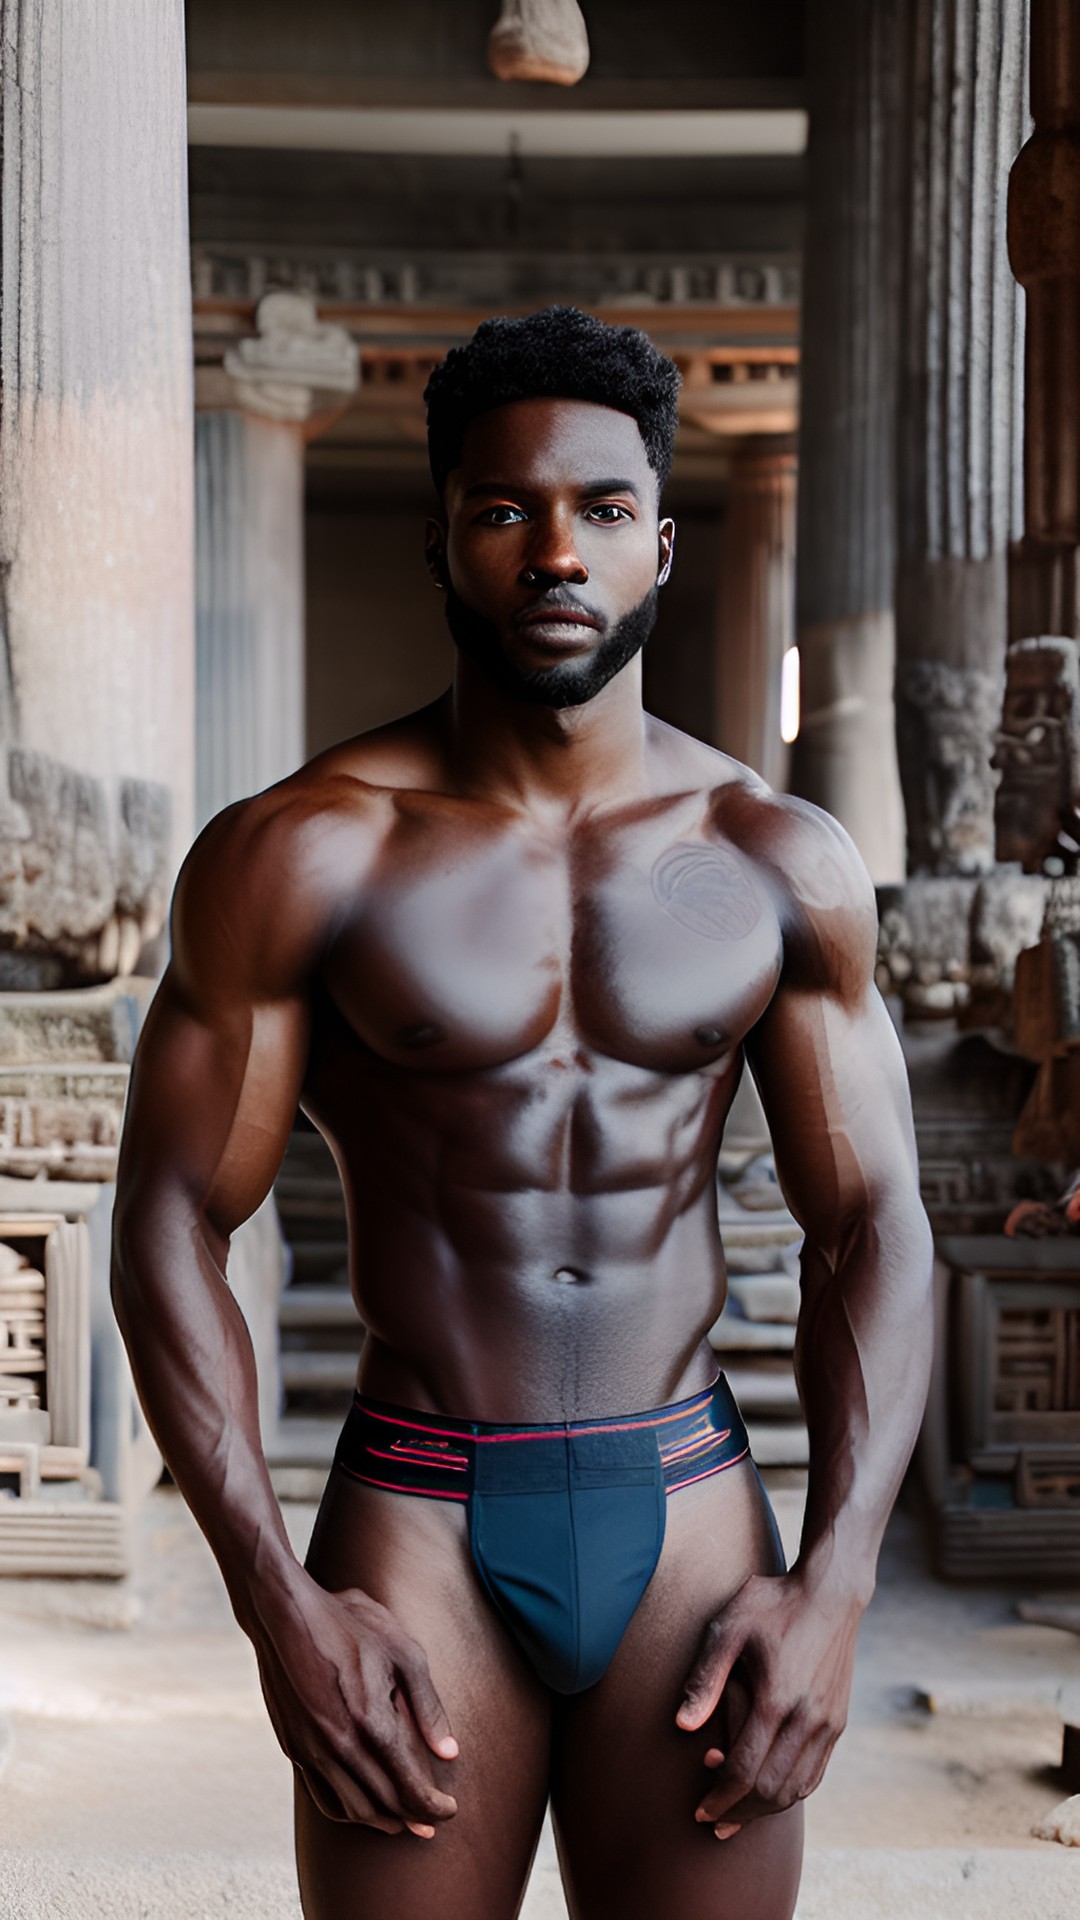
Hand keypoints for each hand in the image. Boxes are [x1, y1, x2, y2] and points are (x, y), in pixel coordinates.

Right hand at [247, 1567, 458, 1835]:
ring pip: (353, 1808)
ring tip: (403, 1822)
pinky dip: (348, 1810)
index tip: (451, 1810)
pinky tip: (362, 1806)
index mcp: (371, 1720)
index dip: (433, 1805)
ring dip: (382, 1820)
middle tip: (434, 1822)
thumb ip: (428, 1705)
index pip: (410, 1784)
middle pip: (384, 1803)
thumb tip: (450, 1753)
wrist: (284, 1614)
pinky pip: (324, 1796)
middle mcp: (340, 1744)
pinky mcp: (294, 1747)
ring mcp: (312, 1749)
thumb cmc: (348, 1624)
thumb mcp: (402, 1651)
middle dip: (414, 1818)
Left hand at [675, 1570, 861, 1838]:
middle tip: (712, 1820)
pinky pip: (815, 1773)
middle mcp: (807, 1719)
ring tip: (736, 1813)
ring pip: (796, 1788)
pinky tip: (770, 1793)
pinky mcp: (838, 1721)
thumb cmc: (772, 1604)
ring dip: (764, 1809)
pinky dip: (791, 1792)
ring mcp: (827, 1723)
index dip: (719, 1799)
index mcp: (775, 1700)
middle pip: (771, 1790)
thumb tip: (683, 1727)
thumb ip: (705, 1679)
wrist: (830, 1591)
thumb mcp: (728, 1628)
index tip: (700, 1812)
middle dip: (738, 1812)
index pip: (744, 1772)